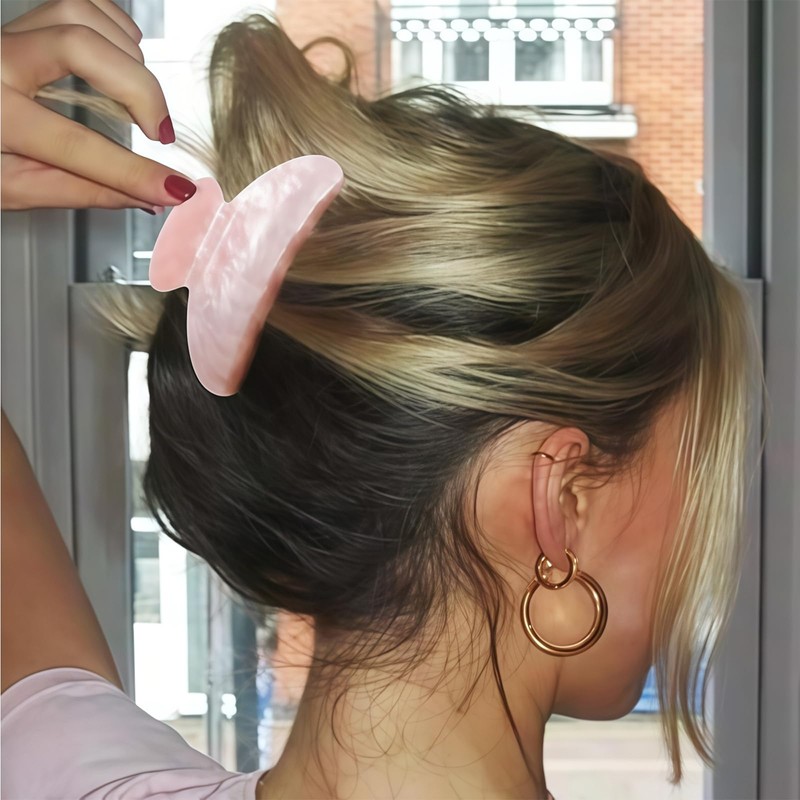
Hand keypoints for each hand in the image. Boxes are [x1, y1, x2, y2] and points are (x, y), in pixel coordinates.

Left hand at [1, 0, 195, 211]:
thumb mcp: (14, 188)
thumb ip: (82, 190)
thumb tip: (146, 197)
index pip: (76, 145)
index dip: (134, 171)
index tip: (176, 189)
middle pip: (80, 46)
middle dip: (138, 88)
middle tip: (160, 132)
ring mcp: (6, 37)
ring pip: (78, 13)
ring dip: (125, 53)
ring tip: (141, 96)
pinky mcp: (18, 26)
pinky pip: (75, 4)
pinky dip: (111, 26)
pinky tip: (124, 58)